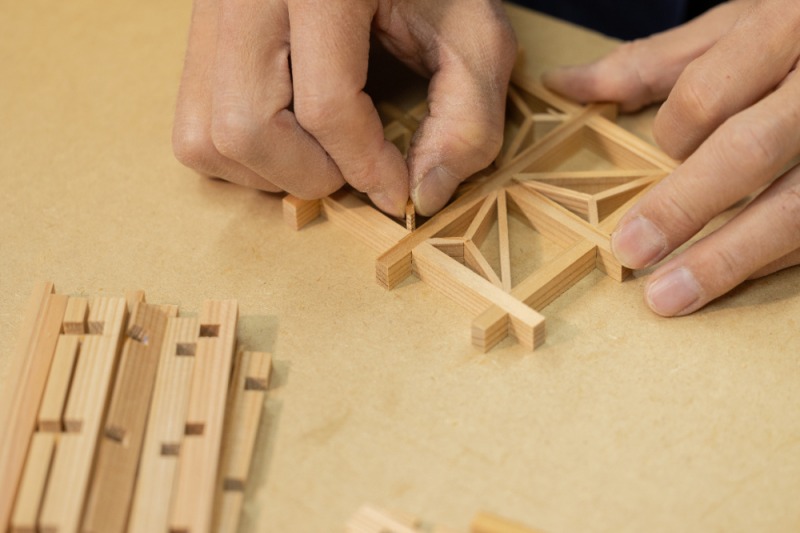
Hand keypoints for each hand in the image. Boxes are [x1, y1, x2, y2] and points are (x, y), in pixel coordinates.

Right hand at [172, 0, 516, 216]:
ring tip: (318, 156)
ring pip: (204, 136)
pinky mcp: (200, 29)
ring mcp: (213, 10)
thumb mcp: (474, 36)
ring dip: (267, 172)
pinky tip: (288, 138)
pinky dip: (238, 154)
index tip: (396, 192)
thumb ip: (468, 119)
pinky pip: (193, 122)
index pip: (327, 106)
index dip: (367, 169)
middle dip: (307, 175)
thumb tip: (423, 196)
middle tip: (349, 170)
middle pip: (245, 129)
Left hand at [543, 0, 799, 315]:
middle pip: (749, 151)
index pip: (708, 95)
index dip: (675, 133)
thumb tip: (566, 83)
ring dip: (728, 258)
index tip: (664, 154)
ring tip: (670, 296)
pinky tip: (734, 278)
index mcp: (781, 30)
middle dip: (682, 206)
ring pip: (794, 206)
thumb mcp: (733, 29)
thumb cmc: (796, 31)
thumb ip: (654, 64)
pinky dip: (774, 258)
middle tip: (629, 251)